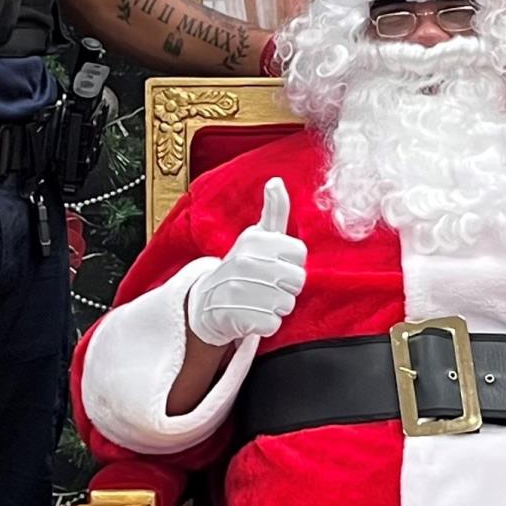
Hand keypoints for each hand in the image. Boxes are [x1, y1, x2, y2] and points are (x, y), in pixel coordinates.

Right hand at [185, 178, 306, 346]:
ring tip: (258, 300)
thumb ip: (274, 211)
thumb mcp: (257, 236)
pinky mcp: (237, 318)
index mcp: (254, 240)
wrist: (206, 301)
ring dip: (276, 307)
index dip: (292, 262)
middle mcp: (245, 262)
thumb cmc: (242, 266)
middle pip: (297, 280)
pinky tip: (251, 315)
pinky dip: (265, 324)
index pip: (299, 253)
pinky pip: (273, 324)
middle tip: (268, 285)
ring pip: (287, 303)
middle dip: (287, 287)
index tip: (276, 264)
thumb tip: (276, 181)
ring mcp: (239, 290)